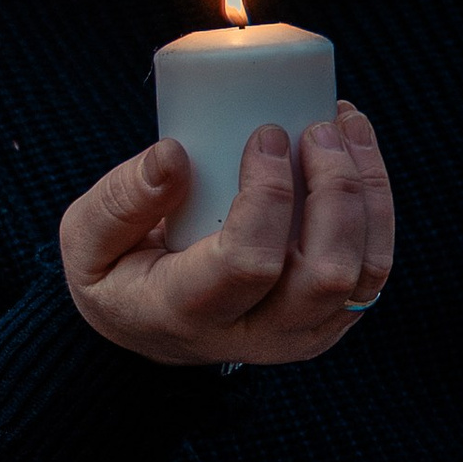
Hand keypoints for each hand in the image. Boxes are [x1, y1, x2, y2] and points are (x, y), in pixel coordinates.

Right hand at [61, 103, 393, 367]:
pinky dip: (377, 204)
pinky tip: (357, 149)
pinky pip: (373, 266)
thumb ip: (119, 200)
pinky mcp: (328, 316)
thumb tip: (174, 154)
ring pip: (363, 271)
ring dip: (367, 191)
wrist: (149, 325)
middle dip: (336, 190)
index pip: (249, 264)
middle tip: (316, 127)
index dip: (269, 195)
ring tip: (344, 125)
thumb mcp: (85, 242)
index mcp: (189, 314)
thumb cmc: (115, 273)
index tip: (264, 134)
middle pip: (325, 275)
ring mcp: (300, 332)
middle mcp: (256, 336)